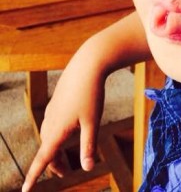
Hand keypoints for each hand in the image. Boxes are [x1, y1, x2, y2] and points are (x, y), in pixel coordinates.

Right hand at [22, 50, 104, 190]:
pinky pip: (52, 124)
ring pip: (49, 136)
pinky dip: (56, 136)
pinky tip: (66, 132)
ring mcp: (52, 110)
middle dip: (54, 164)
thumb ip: (89, 146)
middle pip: (48, 150)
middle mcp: (50, 120)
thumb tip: (88, 169)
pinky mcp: (57, 102)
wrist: (87, 65)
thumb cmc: (91, 93)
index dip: (34, 176)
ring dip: (55, 150)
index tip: (24, 191)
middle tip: (67, 174)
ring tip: (67, 158)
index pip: (43, 159)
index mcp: (57, 129)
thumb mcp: (92, 122)